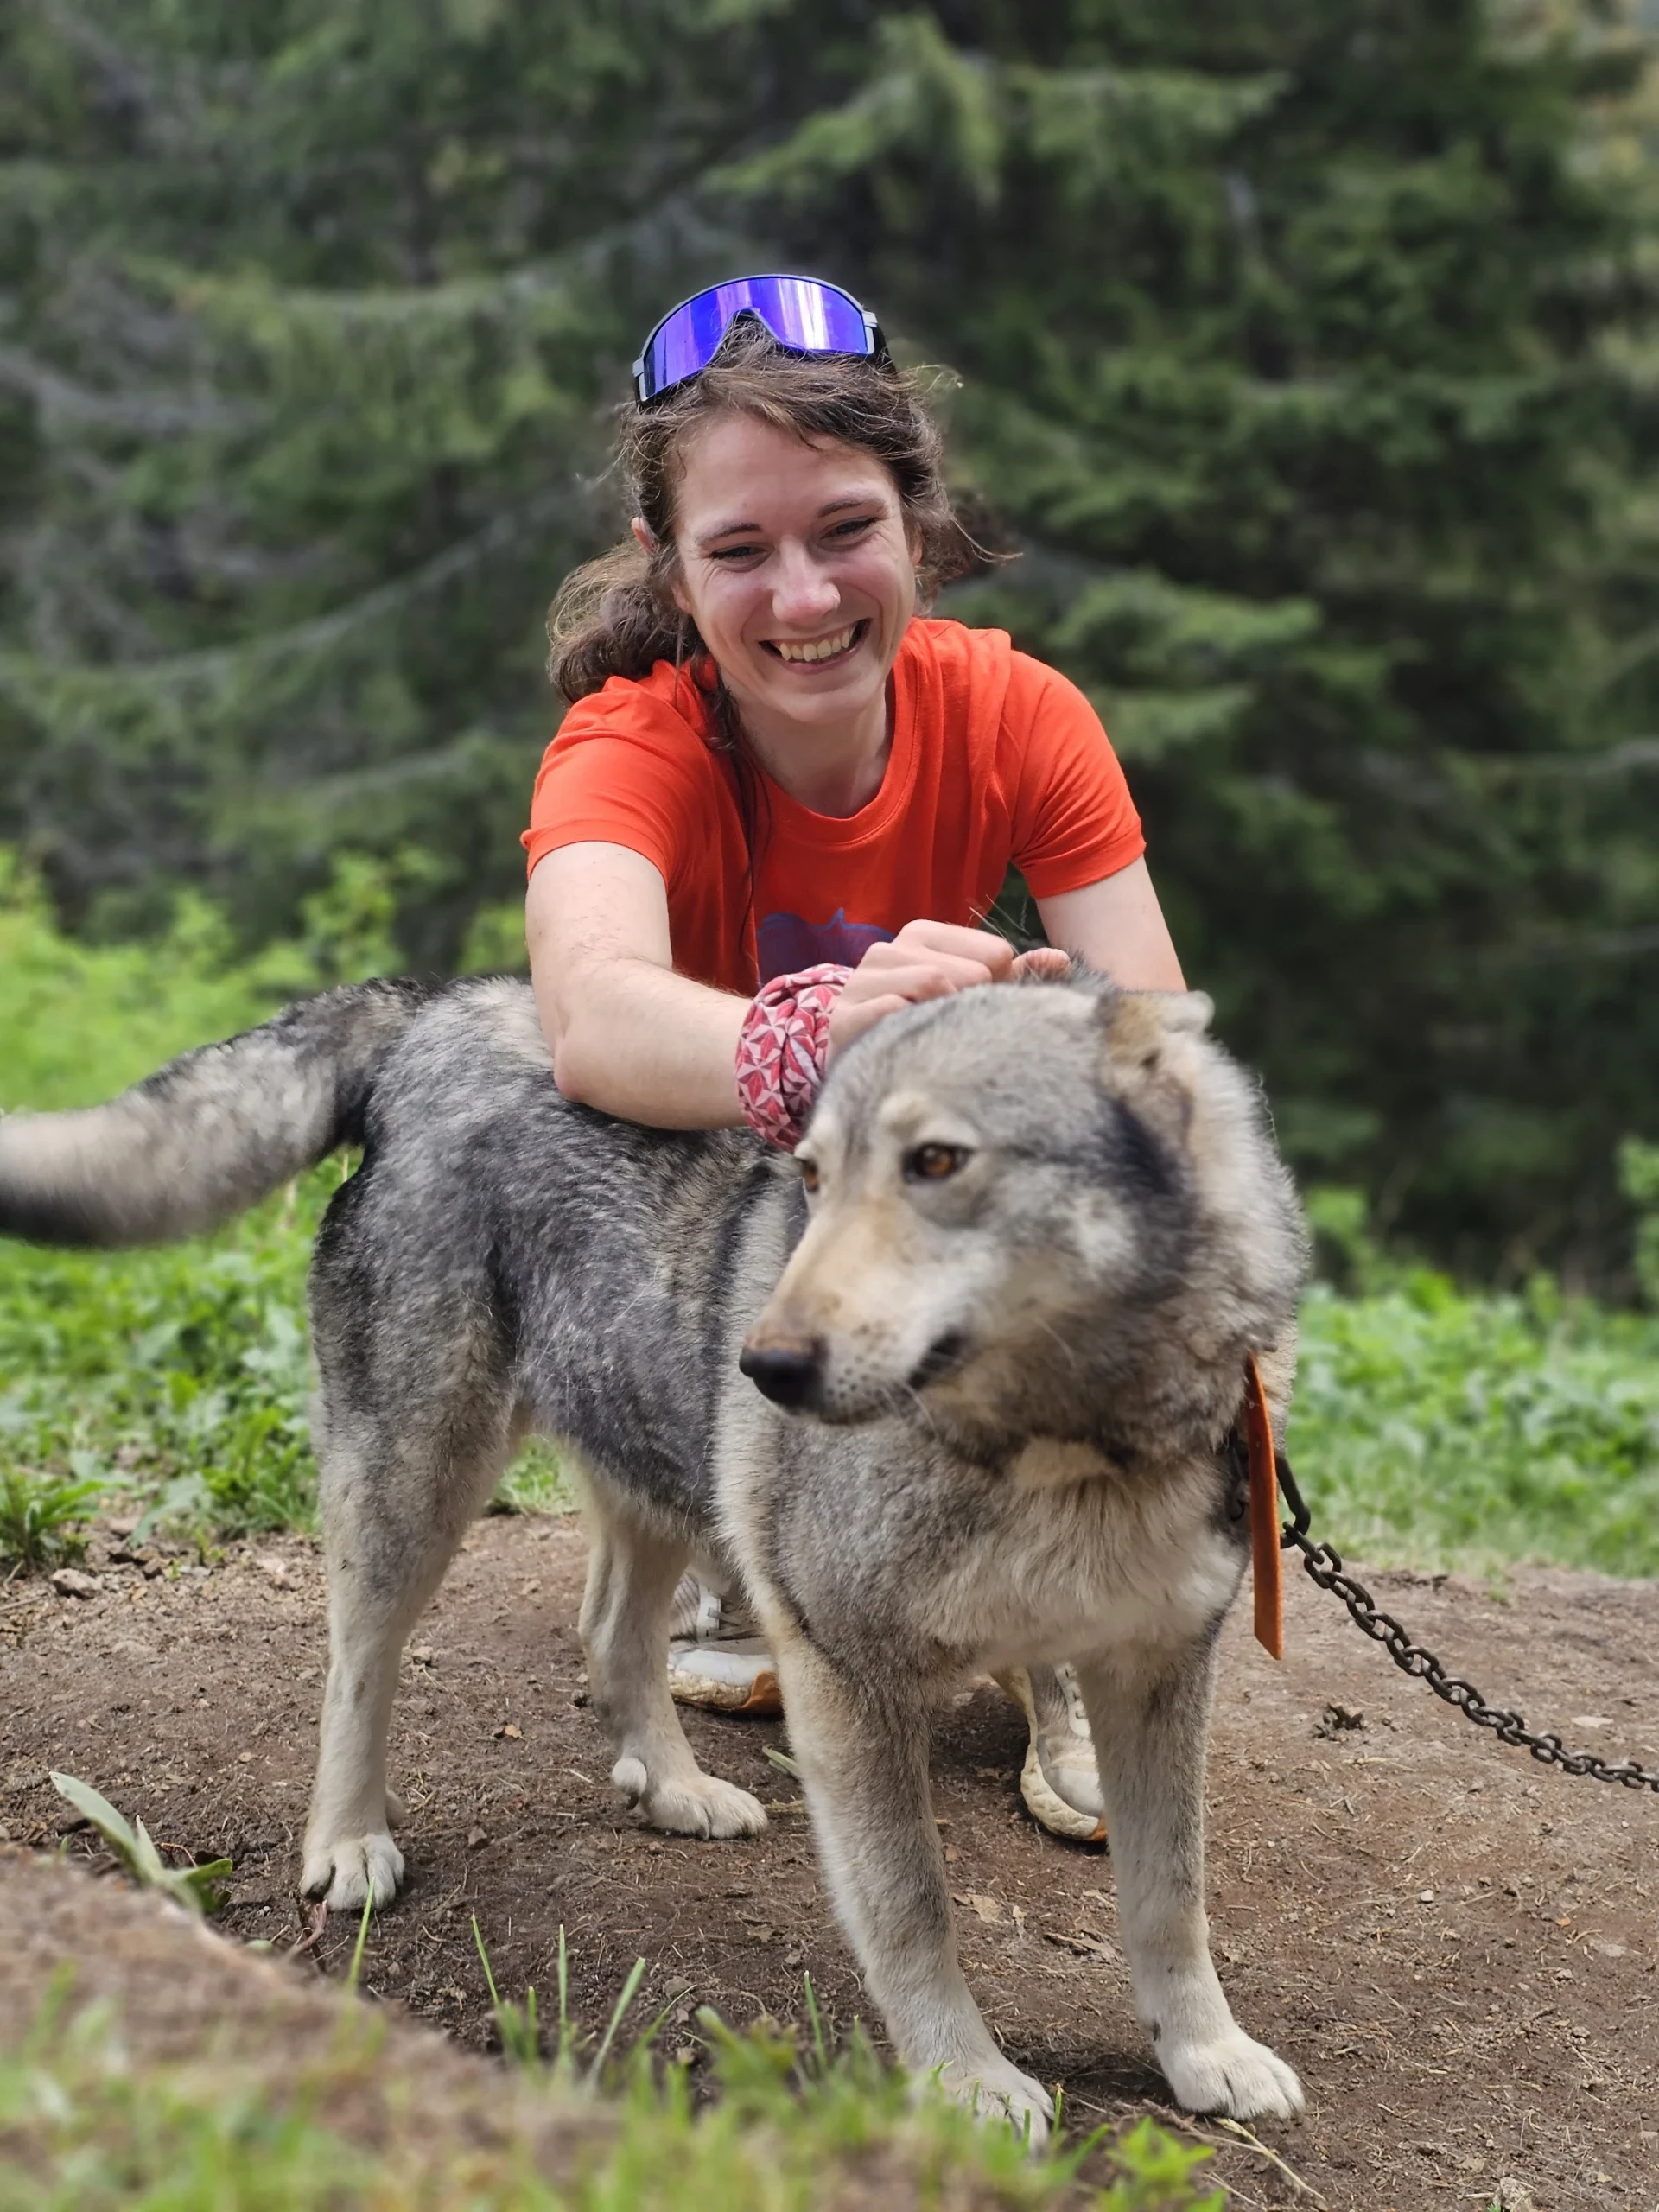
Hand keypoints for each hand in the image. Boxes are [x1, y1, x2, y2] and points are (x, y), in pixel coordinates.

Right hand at [826, 921, 1069, 1058]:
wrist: (856, 1062)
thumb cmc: (920, 1025)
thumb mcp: (967, 994)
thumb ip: (1014, 976)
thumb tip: (1061, 960)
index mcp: (923, 935)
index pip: (996, 953)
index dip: (995, 990)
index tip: (971, 1010)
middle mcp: (890, 948)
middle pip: (971, 971)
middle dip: (971, 1007)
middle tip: (951, 1031)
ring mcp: (863, 979)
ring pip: (934, 982)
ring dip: (943, 1019)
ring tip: (929, 1039)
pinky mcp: (846, 1015)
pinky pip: (894, 1010)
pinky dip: (911, 1032)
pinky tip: (907, 1048)